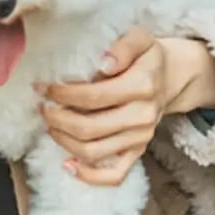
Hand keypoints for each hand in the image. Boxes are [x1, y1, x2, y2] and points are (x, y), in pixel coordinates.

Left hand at [40, 27, 214, 186]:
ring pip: (94, 152)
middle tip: (42, 107)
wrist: (171, 77)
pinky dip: (89, 176)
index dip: (62, 94)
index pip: (93, 96)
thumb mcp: (140, 38)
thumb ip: (123, 46)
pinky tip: (67, 165)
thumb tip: (104, 63)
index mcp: (142, 86)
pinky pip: (115, 175)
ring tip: (50, 124)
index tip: (43, 87)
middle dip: (57, 118)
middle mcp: (142, 116)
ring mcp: (140, 138)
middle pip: (89, 128)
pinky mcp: (138, 152)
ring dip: (64, 140)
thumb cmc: (147, 57)